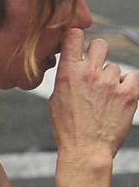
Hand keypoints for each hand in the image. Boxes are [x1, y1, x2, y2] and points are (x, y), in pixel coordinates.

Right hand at [48, 27, 138, 166]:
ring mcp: (110, 82)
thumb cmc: (68, 127)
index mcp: (68, 73)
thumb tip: (72, 64)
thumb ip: (66, 77)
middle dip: (98, 53)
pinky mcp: (129, 92)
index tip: (78, 41)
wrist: (86, 149)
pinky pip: (133, 77)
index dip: (77, 37)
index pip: (74, 36)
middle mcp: (90, 73)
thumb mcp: (56, 99)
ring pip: (115, 68)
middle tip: (96, 68)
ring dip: (112, 79)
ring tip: (105, 98)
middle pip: (100, 44)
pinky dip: (127, 85)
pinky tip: (118, 98)